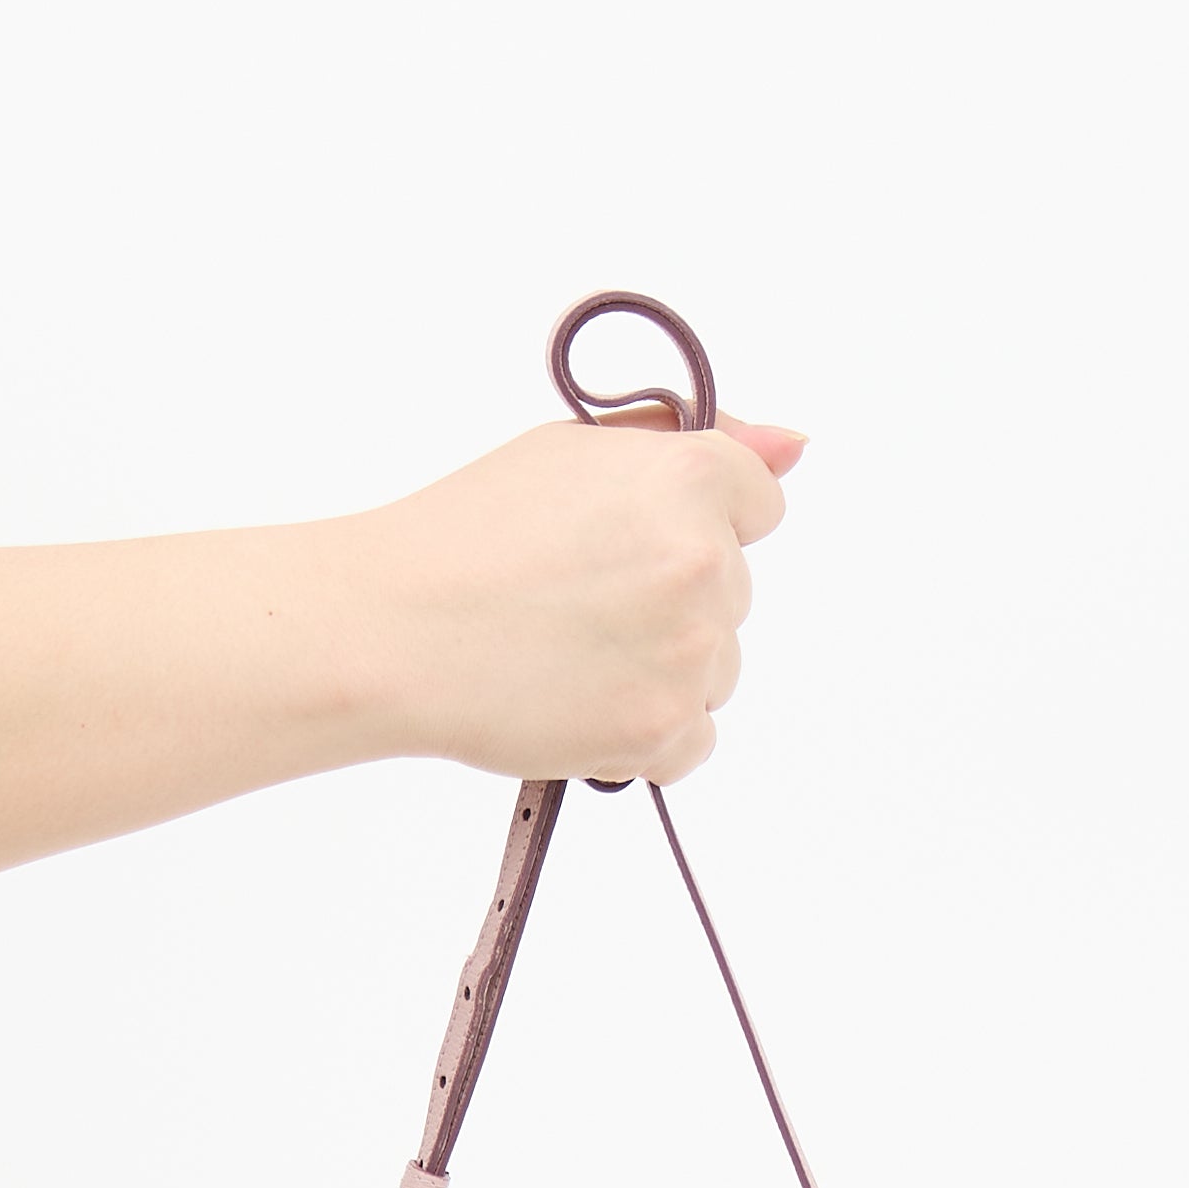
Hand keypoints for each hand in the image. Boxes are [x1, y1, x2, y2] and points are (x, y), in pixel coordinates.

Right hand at [346, 411, 803, 786]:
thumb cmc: (464, 537)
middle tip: (574, 603)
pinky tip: (579, 704)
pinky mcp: (663, 729)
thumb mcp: (571, 453)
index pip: (759, 505)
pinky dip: (645, 736)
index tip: (637, 544)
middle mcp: (705, 561)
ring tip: (568, 656)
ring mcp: (690, 652)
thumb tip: (794, 448)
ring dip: (661, 671)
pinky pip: (693, 741)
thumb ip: (694, 446)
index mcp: (688, 478)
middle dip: (671, 602)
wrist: (394, 632)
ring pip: (718, 670)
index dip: (698, 524)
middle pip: (733, 595)